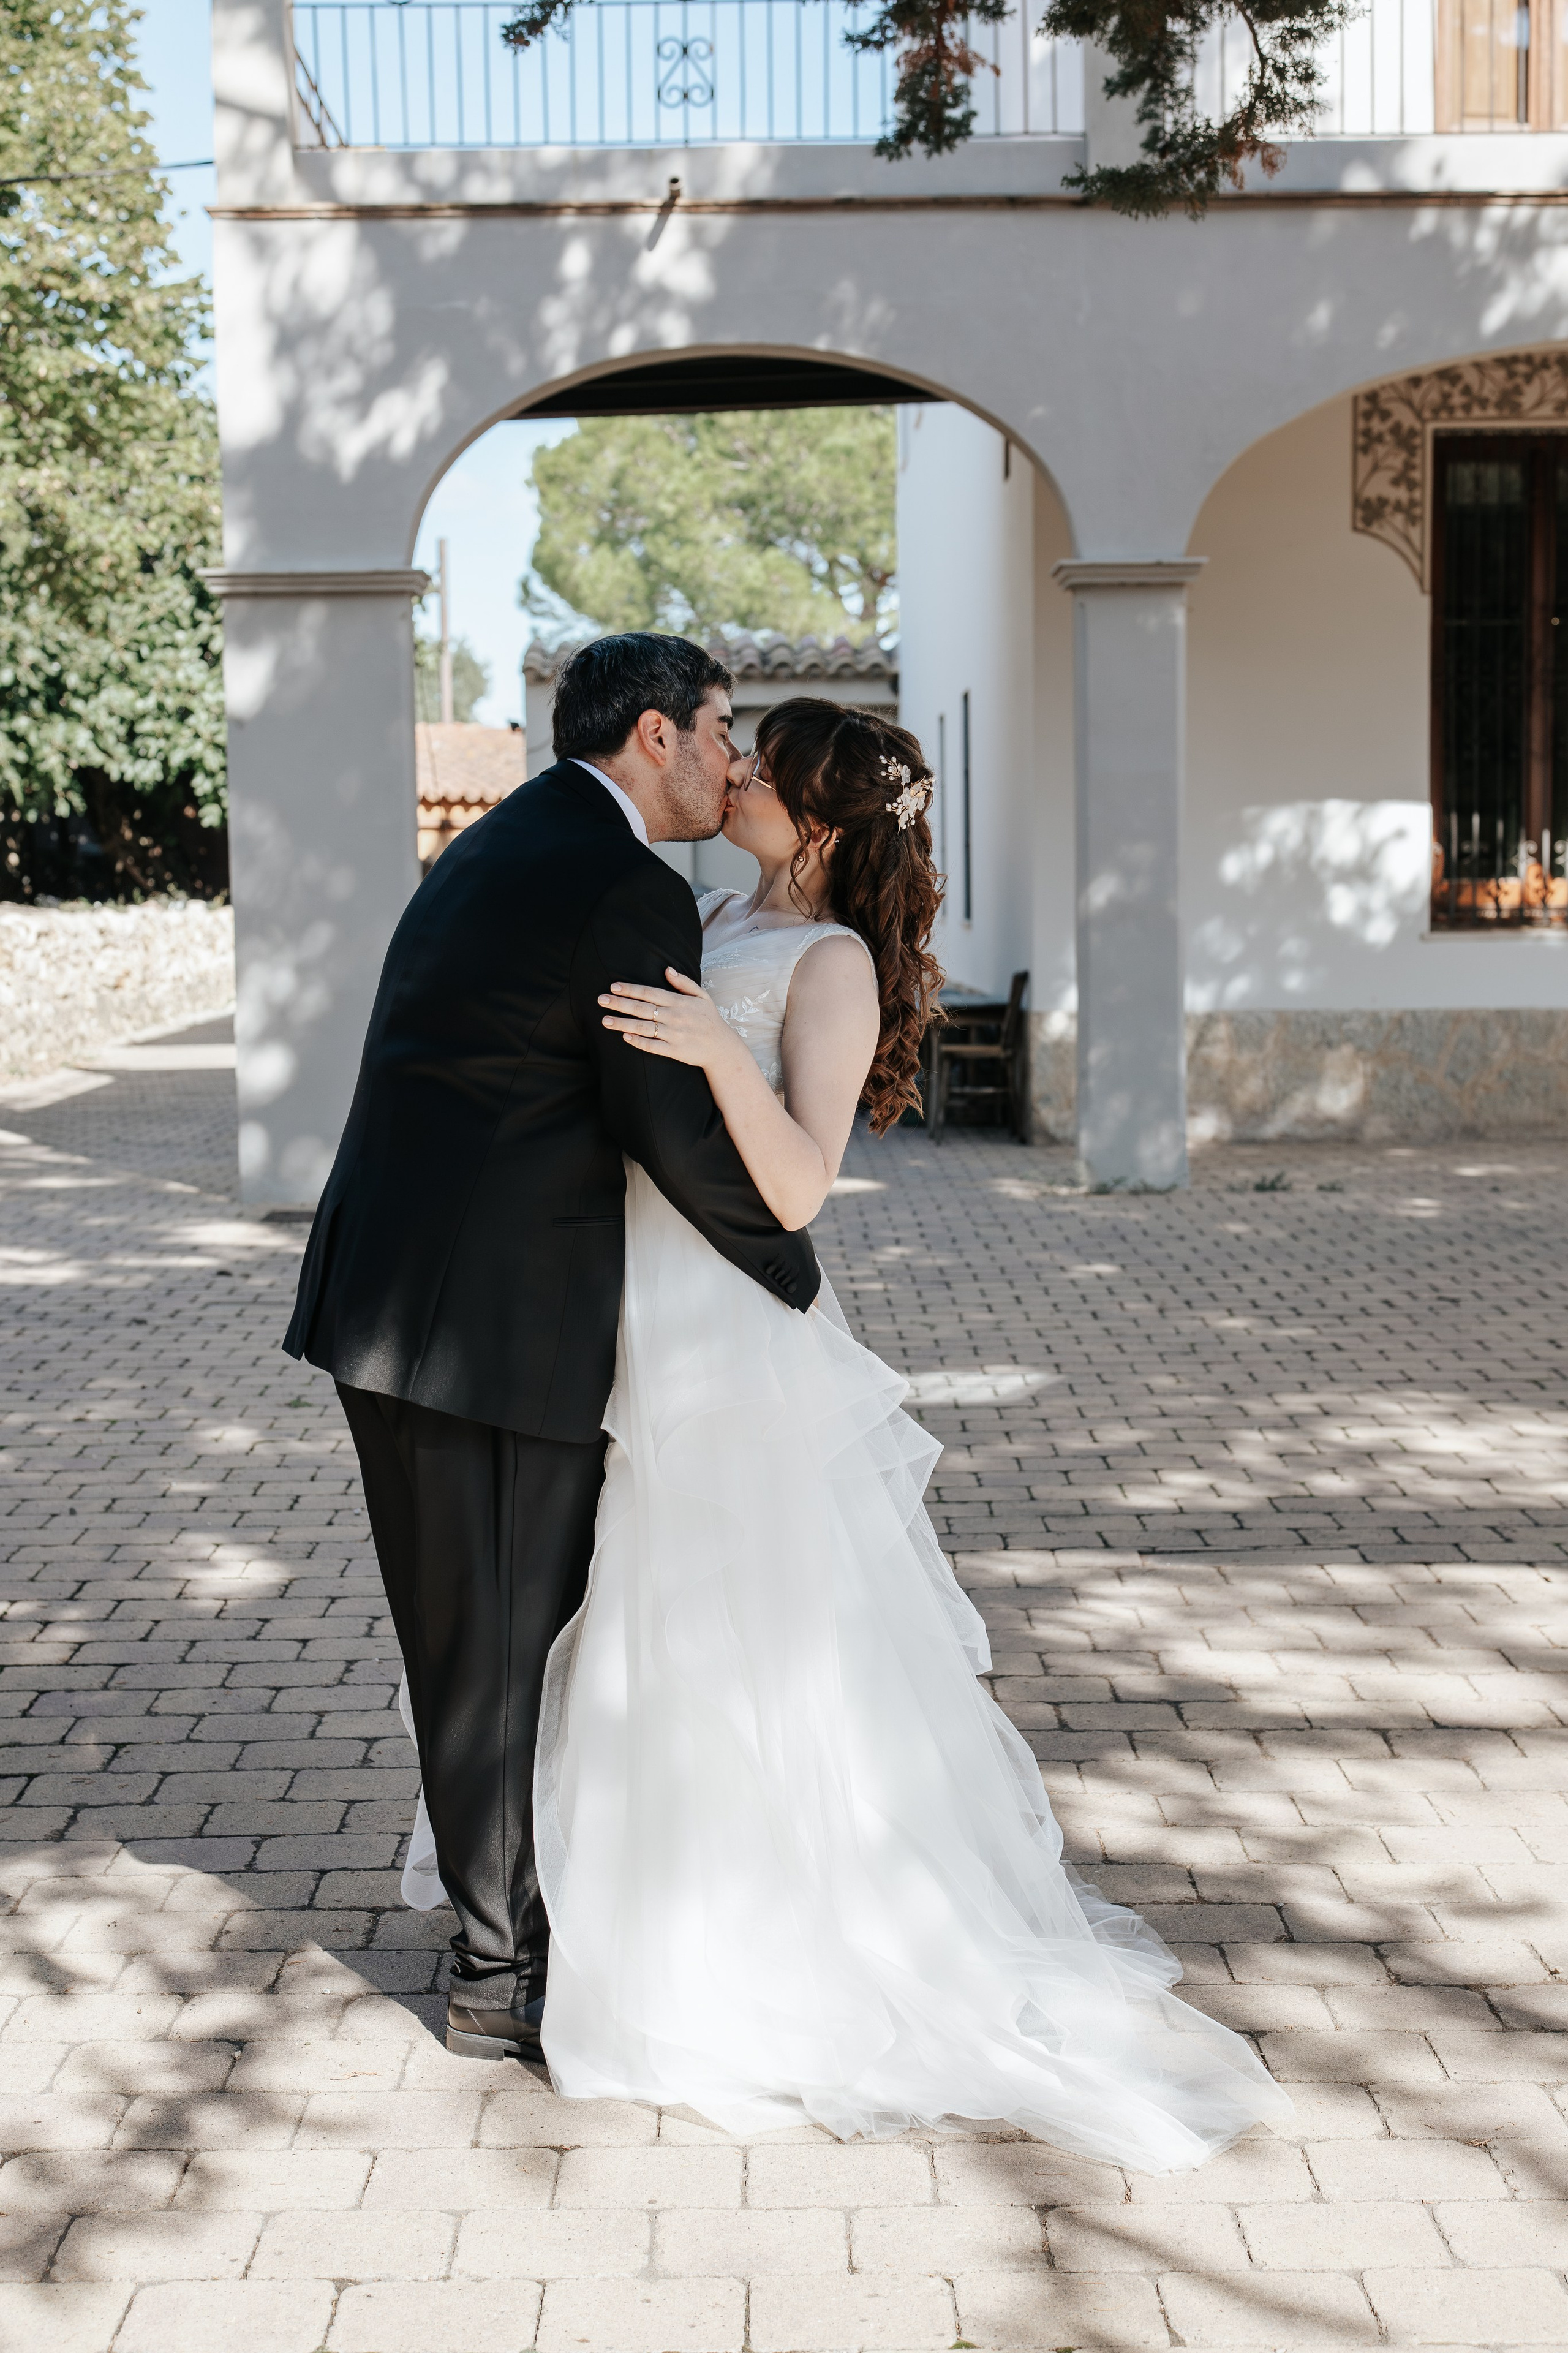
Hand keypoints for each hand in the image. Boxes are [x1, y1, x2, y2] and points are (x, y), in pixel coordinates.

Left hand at [599, 969, 737, 1069]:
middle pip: (642, 1008)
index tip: (614, 987)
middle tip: (600, 1000)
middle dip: (620, 1004)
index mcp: (679, 1002)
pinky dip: (639, 1042)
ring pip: (644, 1028)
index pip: (650, 992)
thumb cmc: (709, 1019)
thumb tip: (667, 969)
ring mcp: (674, 1034)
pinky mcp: (674, 1050)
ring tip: (605, 1020)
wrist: (722, 1048)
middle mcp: (674, 1017)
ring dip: (623, 1024)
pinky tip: (625, 1037)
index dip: (631, 989)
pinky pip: (653, 1046)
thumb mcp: (701, 996)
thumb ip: (683, 982)